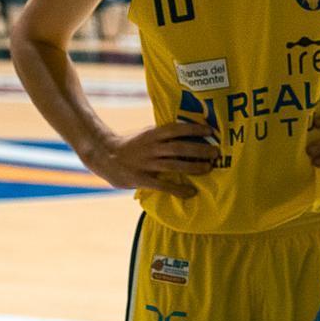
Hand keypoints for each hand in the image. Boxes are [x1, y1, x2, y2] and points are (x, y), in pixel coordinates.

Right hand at [83, 123, 218, 197]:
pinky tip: (191, 192)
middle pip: (179, 147)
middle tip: (216, 152)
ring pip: (174, 164)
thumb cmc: (130, 144)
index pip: (176, 128)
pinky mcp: (141, 178)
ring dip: (194, 166)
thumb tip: (187, 132)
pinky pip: (163, 185)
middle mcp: (151, 147)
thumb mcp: (146, 134)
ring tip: (209, 167)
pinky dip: (179, 189)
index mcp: (152, 134)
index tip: (210, 130)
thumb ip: (163, 135)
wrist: (103, 155)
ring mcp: (146, 163)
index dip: (193, 129)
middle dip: (199, 149)